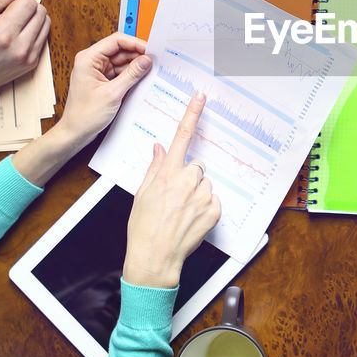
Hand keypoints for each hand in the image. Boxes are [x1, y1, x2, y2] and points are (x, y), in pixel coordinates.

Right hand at [0, 0, 48, 98]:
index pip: (28, 2)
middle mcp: (21, 48)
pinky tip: (16, 32)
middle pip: (40, 11)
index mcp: (3, 34)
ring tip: (12, 21)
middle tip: (7, 10)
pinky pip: (43, 37)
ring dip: (32, 17)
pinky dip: (33, 30)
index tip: (5, 0)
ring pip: (45, 23)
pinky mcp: (32, 64)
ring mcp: (29, 58)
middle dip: (26, 5)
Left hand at [57, 33, 150, 146]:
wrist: (75, 132)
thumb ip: (131, 74)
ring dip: (135, 66)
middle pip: (120, 50)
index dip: (135, 43)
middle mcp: (92, 61)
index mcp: (88, 59)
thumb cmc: (85, 115)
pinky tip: (141, 79)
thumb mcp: (113, 93)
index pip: (116, 41)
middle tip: (154, 62)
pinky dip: (130, 75)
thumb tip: (146, 60)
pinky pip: (120, 72)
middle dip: (137, 55)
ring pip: (122, 61)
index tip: (150, 50)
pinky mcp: (102, 80)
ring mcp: (97, 70)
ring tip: (149, 72)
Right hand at [123, 93, 221, 288]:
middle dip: (189, 177)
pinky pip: (213, 200)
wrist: (155, 258)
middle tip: (176, 197)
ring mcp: (202, 196)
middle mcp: (187, 181)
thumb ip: (154, 168)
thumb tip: (159, 149)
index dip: (192, 114)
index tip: (200, 98)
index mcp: (167, 174)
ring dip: (197, 193)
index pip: (181, 137)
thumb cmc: (143, 228)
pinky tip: (191, 220)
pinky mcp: (214, 210)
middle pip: (196, 166)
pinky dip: (205, 208)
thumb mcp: (142, 194)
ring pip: (205, 184)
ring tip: (182, 212)